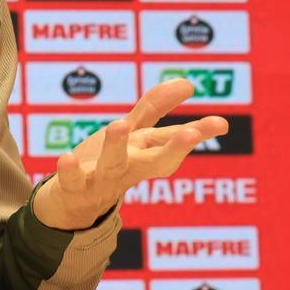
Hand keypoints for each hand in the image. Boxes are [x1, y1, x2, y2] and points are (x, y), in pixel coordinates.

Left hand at [31, 78, 229, 230]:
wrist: (72, 206)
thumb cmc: (108, 165)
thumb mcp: (133, 135)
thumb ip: (156, 108)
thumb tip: (189, 83)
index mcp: (144, 154)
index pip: (173, 141)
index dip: (198, 132)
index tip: (223, 123)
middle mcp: (129, 169)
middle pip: (155, 161)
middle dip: (174, 148)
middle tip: (191, 134)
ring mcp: (102, 181)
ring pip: (112, 165)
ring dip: (116, 147)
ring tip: (118, 125)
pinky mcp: (74, 189)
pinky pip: (72, 181)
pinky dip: (70, 171)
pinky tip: (67, 157)